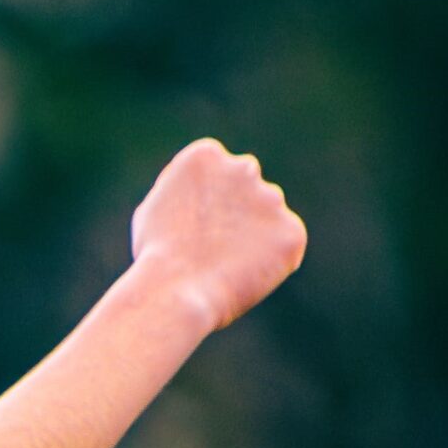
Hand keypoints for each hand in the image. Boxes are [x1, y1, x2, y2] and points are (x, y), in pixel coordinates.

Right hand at [129, 138, 307, 333]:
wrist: (174, 291)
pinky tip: (241, 278)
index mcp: (206, 156)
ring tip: (222, 268)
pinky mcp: (291, 232)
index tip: (190, 231)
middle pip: (247, 189)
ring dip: (254, 238)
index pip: (217, 174)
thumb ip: (187, 194)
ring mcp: (272, 199)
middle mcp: (244, 168)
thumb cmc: (156, 257)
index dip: (205, 207)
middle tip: (211, 250)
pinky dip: (271, 264)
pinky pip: (286, 248)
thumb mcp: (156, 210)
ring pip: (269, 217)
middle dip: (236, 215)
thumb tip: (206, 197)